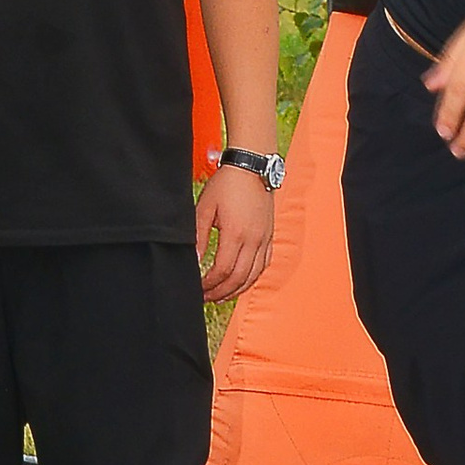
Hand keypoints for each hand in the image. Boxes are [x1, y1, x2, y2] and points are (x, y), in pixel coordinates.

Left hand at [196, 165, 275, 301]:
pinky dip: (252, 278)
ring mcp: (264, 239)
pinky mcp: (269, 236)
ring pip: (253, 275)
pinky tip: (241, 281)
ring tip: (221, 295)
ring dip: (237, 289)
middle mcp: (254, 240)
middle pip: (239, 279)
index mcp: (236, 234)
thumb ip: (199, 236)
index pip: (223, 271)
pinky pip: (264, 264)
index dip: (209, 284)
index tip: (198, 288)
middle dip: (221, 292)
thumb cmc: (227, 184)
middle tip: (206, 297)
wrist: (252, 167)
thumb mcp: (205, 207)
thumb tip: (195, 261)